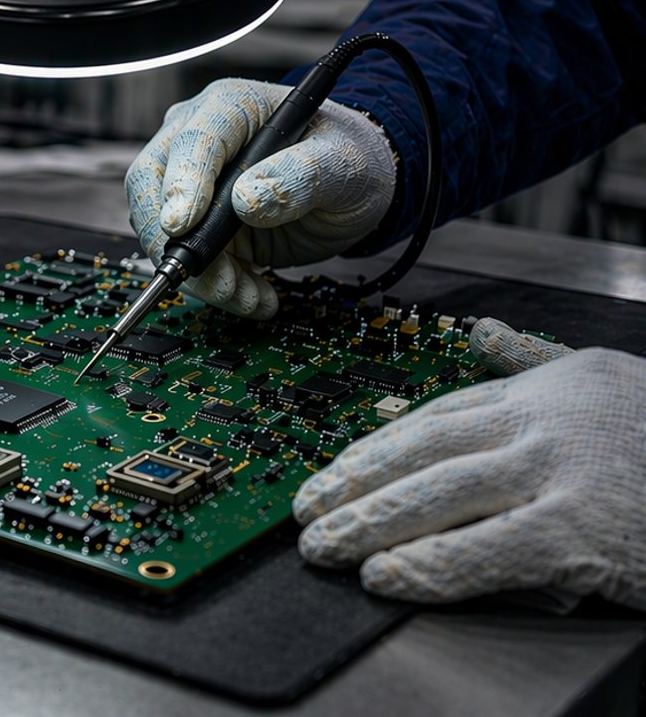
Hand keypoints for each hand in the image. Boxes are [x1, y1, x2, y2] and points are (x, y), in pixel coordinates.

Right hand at [124, 78, 395, 317]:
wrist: (347, 189)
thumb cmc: (345, 159)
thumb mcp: (342, 163)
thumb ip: (301, 175)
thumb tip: (247, 200)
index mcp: (231, 107)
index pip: (192, 140)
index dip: (182, 182)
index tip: (181, 224)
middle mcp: (197, 139)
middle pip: (152, 182)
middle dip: (173, 239)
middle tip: (213, 278)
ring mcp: (190, 182)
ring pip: (160, 228)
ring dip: (200, 273)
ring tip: (251, 296)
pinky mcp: (195, 223)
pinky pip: (184, 258)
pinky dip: (213, 285)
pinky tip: (253, 294)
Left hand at [293, 321, 645, 609]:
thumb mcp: (608, 380)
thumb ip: (538, 364)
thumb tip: (484, 335)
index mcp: (547, 390)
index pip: (435, 416)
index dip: (371, 448)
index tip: (325, 472)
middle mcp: (546, 424)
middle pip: (422, 452)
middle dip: (354, 485)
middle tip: (304, 513)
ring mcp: (562, 475)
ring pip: (439, 496)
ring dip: (370, 525)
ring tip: (323, 547)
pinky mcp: (582, 532)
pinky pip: (485, 551)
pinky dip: (428, 565)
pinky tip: (385, 577)